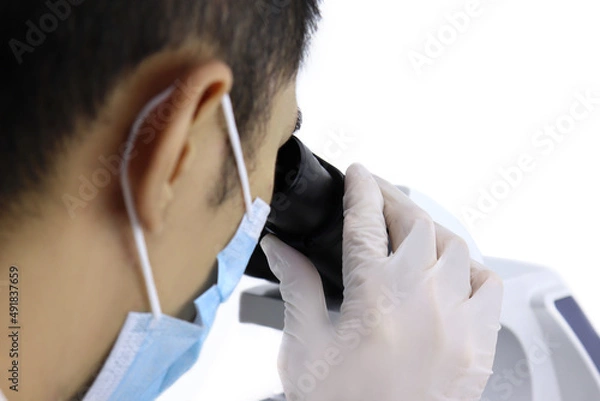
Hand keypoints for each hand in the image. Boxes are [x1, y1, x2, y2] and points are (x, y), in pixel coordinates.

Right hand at [260, 163, 502, 400]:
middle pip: (415, 223)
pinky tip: (450, 272)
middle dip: (393, 200)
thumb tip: (280, 247)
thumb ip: (296, 286)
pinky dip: (470, 268)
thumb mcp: (304, 344)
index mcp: (374, 298)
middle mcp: (423, 301)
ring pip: (454, 247)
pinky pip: (489, 286)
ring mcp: (457, 322)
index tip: (358, 173)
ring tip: (408, 232)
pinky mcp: (478, 345)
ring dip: (429, 230)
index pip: (368, 221)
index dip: (361, 187)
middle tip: (376, 197)